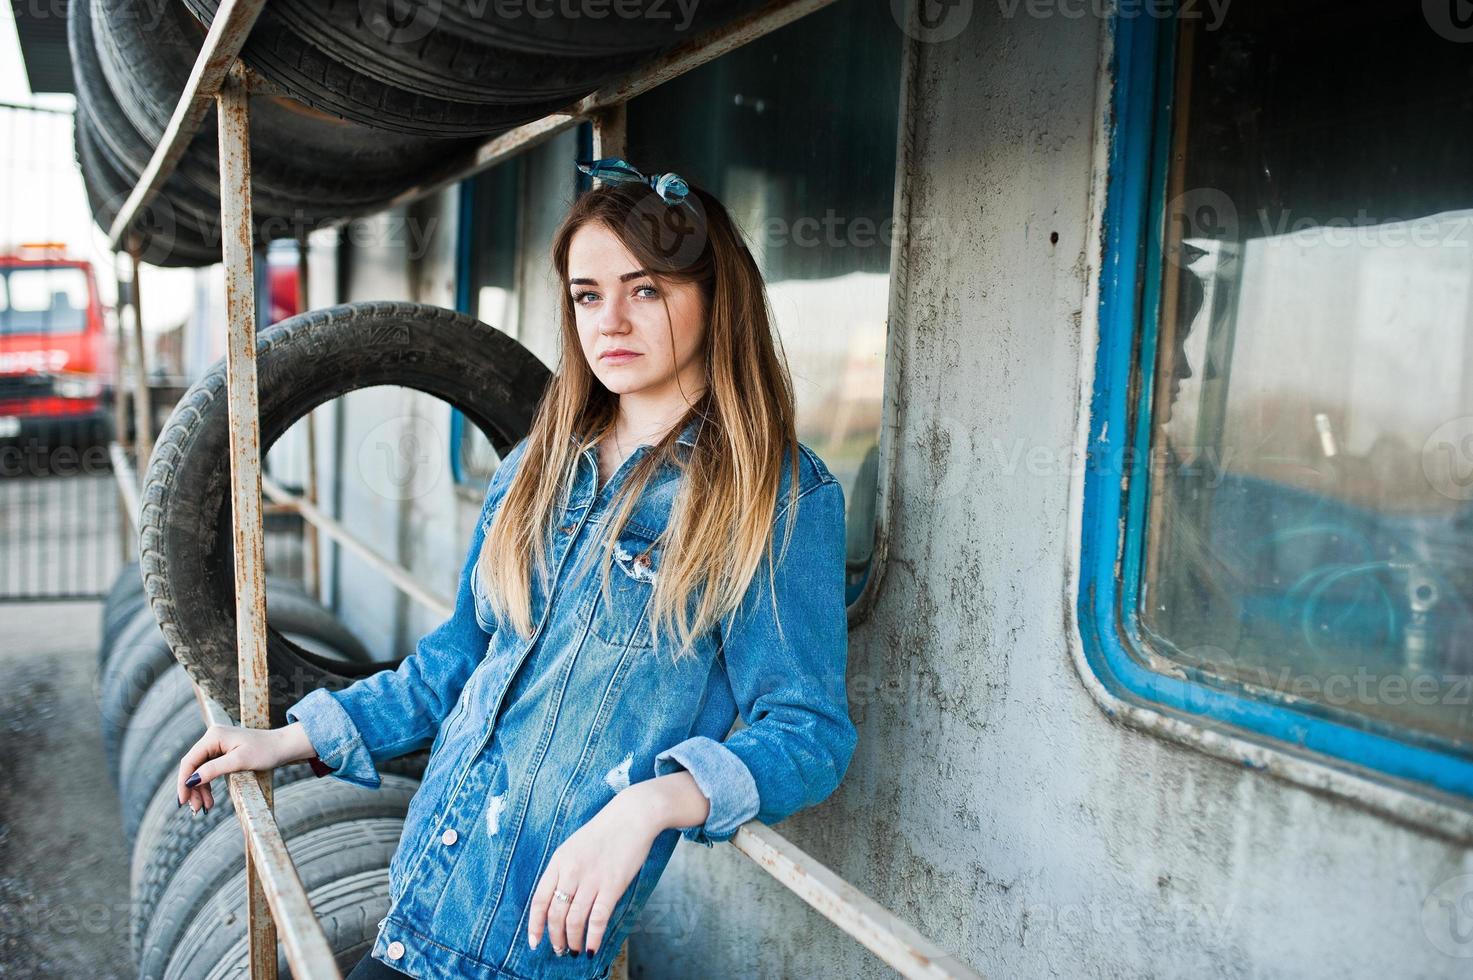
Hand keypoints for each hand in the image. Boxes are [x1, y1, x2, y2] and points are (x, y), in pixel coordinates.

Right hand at [175, 721, 316, 812]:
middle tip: (195, 809)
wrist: (283, 746)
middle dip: (192, 789)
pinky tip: (209, 800)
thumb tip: (191, 780)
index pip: (190, 761)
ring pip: (200, 771)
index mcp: (213, 736)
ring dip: (200, 790)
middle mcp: (212, 738)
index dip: (183, 782)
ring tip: (204, 808)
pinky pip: (209, 770)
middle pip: (193, 767)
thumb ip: (214, 769)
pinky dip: (208, 785)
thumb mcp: (240, 762)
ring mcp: (217, 745)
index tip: (182, 801)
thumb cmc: (265, 751)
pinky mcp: (222, 752)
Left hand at [526, 791, 662, 957]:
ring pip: (575, 920)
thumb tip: (557, 900)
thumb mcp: (573, 846)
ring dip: (572, 941)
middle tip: (559, 949)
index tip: (534, 941)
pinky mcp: (613, 885)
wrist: (632, 816)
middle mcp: (572, 871)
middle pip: (556, 913)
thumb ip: (563, 870)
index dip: (535, 924)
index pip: (539, 899)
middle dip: (555, 937)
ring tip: (574, 950)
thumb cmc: (604, 832)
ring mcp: (592, 879)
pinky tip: (591, 948)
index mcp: (559, 861)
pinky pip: (598, 918)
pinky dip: (593, 937)